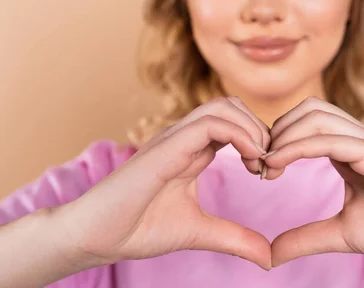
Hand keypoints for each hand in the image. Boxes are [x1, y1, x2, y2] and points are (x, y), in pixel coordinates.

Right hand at [55, 97, 272, 269]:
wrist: (95, 237)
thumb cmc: (138, 229)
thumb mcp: (199, 232)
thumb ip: (234, 238)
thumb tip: (269, 258)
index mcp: (191, 151)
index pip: (233, 123)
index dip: (259, 139)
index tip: (268, 172)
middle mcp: (183, 138)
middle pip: (232, 106)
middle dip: (260, 129)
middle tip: (269, 165)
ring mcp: (173, 139)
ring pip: (222, 106)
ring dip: (252, 128)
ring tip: (260, 162)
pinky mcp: (165, 148)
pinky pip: (208, 124)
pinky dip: (239, 134)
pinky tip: (251, 160)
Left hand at [263, 97, 363, 268]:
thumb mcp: (342, 234)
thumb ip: (306, 237)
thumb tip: (270, 253)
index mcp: (351, 150)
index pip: (307, 124)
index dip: (278, 139)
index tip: (259, 169)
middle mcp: (361, 139)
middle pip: (308, 110)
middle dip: (276, 130)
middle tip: (259, 164)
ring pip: (316, 116)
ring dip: (283, 135)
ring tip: (266, 165)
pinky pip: (331, 140)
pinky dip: (298, 147)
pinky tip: (278, 164)